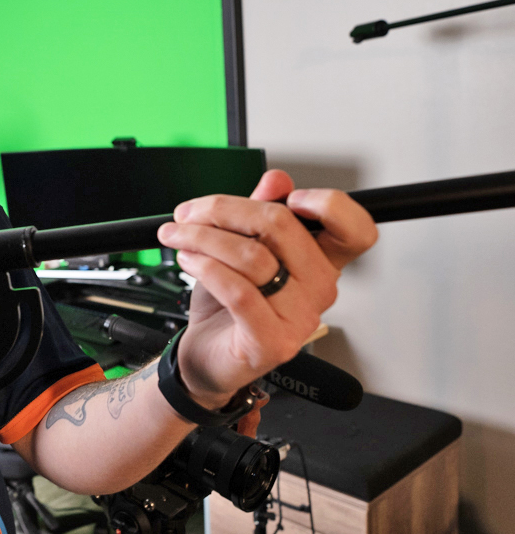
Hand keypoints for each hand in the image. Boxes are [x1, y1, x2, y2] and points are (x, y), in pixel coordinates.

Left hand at [155, 170, 377, 408]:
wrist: (204, 354)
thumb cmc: (226, 304)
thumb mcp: (240, 248)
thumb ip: (259, 213)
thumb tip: (277, 179)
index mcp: (320, 262)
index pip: (355, 229)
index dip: (328, 205)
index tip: (288, 196)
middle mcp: (318, 290)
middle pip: (282, 226)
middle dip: (225, 210)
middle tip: (190, 212)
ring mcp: (299, 318)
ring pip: (252, 256)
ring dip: (203, 238)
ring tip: (179, 236)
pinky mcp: (272, 341)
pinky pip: (239, 292)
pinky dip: (207, 267)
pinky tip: (189, 260)